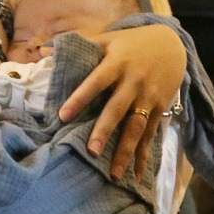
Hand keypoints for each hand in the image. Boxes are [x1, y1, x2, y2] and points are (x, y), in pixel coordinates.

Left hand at [60, 24, 184, 178]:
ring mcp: (148, 97)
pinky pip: (150, 135)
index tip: (63, 115)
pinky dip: (144, 156)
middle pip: (118, 109)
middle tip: (92, 151)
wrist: (172, 45)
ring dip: (126, 151)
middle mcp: (133, 82)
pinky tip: (136, 175)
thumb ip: (77, 44)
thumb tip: (41, 53)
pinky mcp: (159, 108)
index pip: (96, 82)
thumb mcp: (107, 38)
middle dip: (105, 131)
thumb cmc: (131, 44)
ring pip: (136, 127)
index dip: (80, 98)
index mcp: (117, 64)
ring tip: (114, 174)